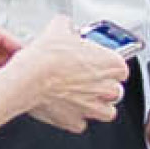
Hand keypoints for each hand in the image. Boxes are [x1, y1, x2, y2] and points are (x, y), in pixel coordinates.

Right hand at [0, 17, 128, 132]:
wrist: (28, 79)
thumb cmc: (47, 58)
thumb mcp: (58, 28)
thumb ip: (67, 26)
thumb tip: (64, 25)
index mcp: (111, 64)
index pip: (121, 67)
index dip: (108, 65)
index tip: (97, 62)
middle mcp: (106, 88)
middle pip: (115, 90)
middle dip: (103, 86)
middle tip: (86, 79)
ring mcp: (92, 107)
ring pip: (106, 112)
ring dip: (96, 105)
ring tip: (81, 97)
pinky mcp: (75, 121)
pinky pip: (80, 123)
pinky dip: (74, 117)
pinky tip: (65, 107)